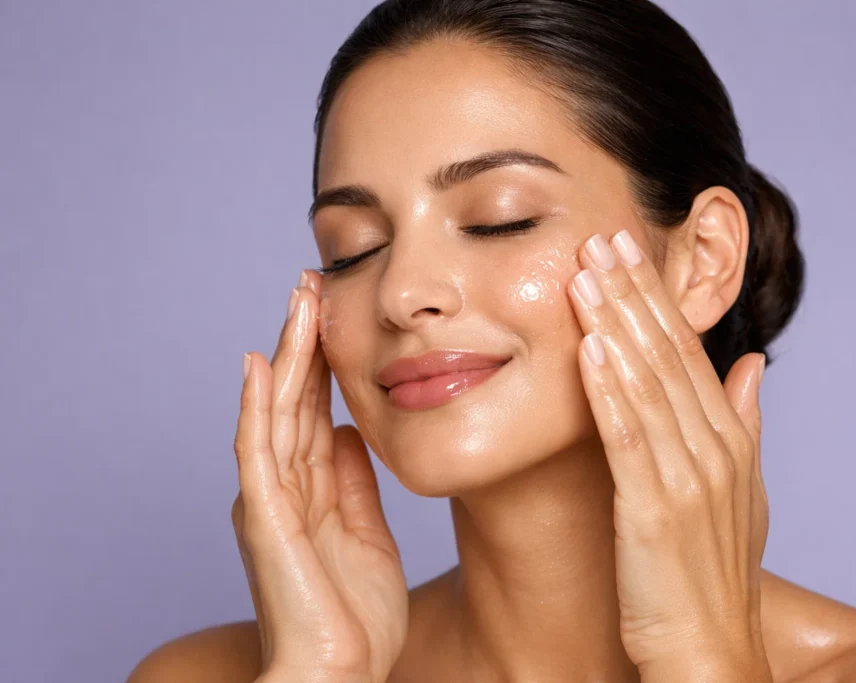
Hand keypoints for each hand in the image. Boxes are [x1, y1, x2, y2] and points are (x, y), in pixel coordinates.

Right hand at [232, 270, 407, 682]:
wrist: (342, 676)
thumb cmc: (354, 616)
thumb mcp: (366, 533)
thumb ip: (353, 483)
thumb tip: (349, 433)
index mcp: (307, 491)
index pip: (312, 410)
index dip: (323, 360)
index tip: (335, 312)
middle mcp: (281, 488)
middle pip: (292, 399)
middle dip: (304, 340)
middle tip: (313, 282)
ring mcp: (269, 500)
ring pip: (276, 411)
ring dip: (287, 354)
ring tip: (298, 299)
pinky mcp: (264, 518)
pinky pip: (259, 452)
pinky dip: (258, 407)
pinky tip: (263, 364)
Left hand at [568, 232, 771, 680]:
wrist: (709, 653)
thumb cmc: (711, 574)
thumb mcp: (740, 491)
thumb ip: (744, 422)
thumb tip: (753, 362)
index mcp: (727, 439)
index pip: (687, 352)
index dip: (657, 299)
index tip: (629, 250)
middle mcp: (714, 448)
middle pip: (667, 355)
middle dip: (633, 292)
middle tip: (601, 235)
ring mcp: (687, 478)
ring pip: (647, 384)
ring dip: (616, 324)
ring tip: (586, 271)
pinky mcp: (654, 511)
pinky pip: (628, 438)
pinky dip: (609, 389)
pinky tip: (588, 347)